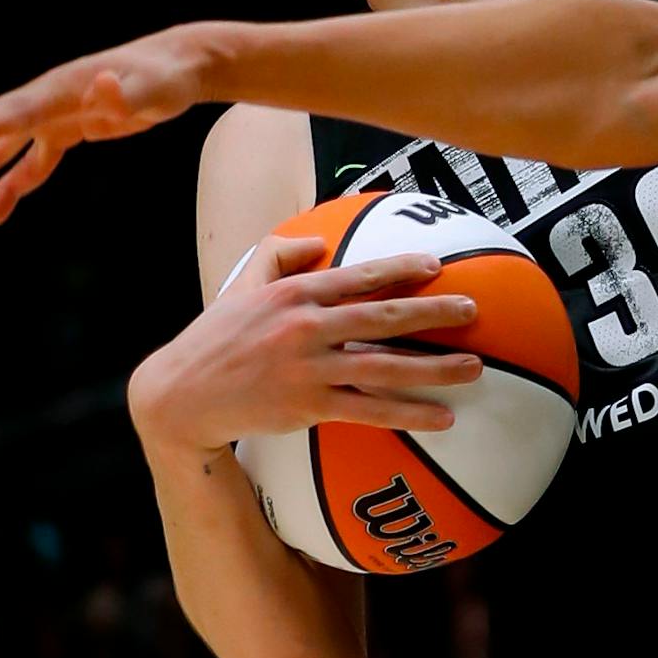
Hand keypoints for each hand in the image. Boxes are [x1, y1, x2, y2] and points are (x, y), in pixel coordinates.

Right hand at [0, 23, 217, 225]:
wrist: (178, 67)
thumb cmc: (165, 76)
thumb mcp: (153, 89)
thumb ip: (125, 94)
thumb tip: (102, 85)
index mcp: (61, 89)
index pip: (18, 109)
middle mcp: (47, 101)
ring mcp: (53, 117)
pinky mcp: (66, 131)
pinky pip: (29, 163)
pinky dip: (11, 188)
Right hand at [129, 235, 483, 456]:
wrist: (182, 394)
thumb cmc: (217, 336)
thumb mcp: (241, 285)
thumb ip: (279, 254)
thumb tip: (321, 240)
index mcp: (295, 293)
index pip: (359, 275)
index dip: (401, 269)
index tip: (437, 266)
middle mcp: (306, 327)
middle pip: (384, 317)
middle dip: (435, 313)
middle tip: (473, 310)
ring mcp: (310, 368)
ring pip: (385, 367)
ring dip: (435, 368)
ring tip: (474, 368)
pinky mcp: (309, 407)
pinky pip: (370, 411)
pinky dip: (409, 413)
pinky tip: (443, 418)